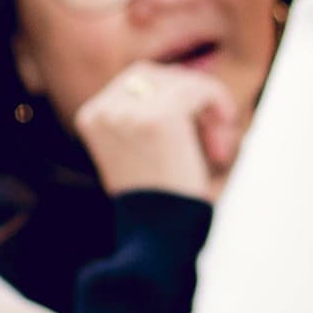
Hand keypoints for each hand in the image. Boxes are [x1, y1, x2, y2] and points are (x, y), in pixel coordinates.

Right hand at [72, 61, 241, 200]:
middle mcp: (105, 110)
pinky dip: (218, 107)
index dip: (170, 98)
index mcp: (91, 116)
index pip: (135, 80)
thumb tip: (185, 79)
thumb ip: (147, 116)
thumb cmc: (156, 201)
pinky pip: (199, 90)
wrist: (155, 238)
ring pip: (181, 80)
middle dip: (189, 97)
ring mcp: (129, 112)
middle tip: (212, 136)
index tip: (192, 136)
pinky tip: (221, 145)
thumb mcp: (138, 154)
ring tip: (217, 147)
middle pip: (156, 74)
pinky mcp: (159, 117)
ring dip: (208, 107)